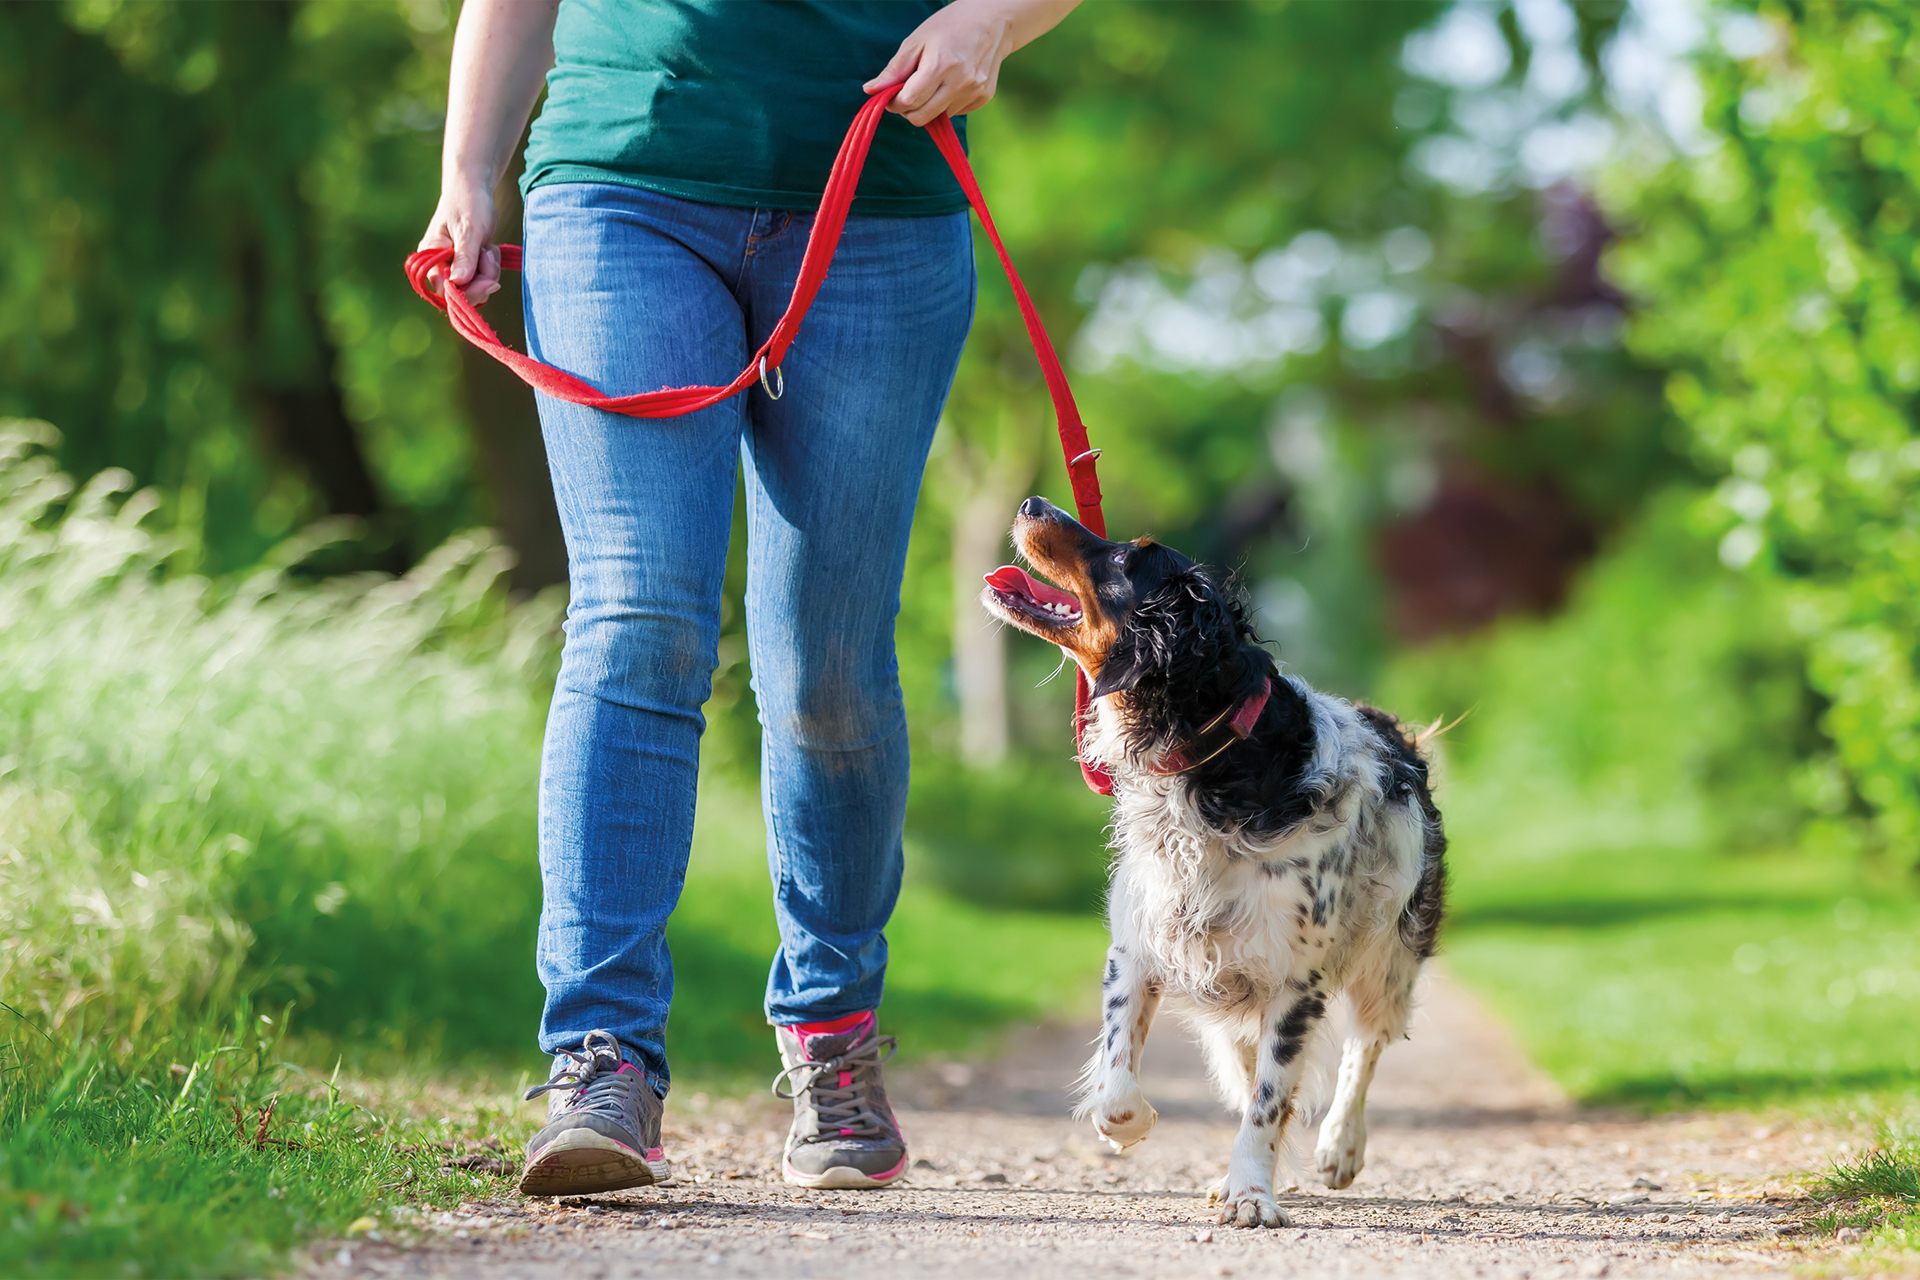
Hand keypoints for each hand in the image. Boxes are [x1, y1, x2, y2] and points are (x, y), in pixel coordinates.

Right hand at [417, 174, 502, 305]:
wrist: (473, 190)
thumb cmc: (468, 204)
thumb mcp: (469, 229)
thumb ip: (465, 256)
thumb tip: (458, 283)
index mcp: (429, 257)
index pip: (445, 292)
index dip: (468, 293)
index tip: (489, 282)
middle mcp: (438, 266)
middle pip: (462, 294)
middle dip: (482, 279)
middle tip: (488, 254)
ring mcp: (452, 268)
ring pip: (475, 288)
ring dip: (489, 271)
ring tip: (487, 247)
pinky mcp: (466, 267)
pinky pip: (481, 279)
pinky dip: (490, 267)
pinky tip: (488, 249)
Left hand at [863, 0, 1018, 126]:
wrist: (992, 22)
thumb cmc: (949, 27)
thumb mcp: (916, 41)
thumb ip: (894, 70)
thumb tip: (870, 91)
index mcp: (940, 66)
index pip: (909, 102)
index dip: (895, 103)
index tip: (892, 95)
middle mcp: (960, 83)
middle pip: (922, 117)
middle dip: (909, 109)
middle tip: (908, 93)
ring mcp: (974, 92)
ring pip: (938, 117)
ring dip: (929, 106)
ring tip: (934, 82)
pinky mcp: (983, 98)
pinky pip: (955, 112)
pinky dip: (946, 103)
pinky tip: (951, 83)